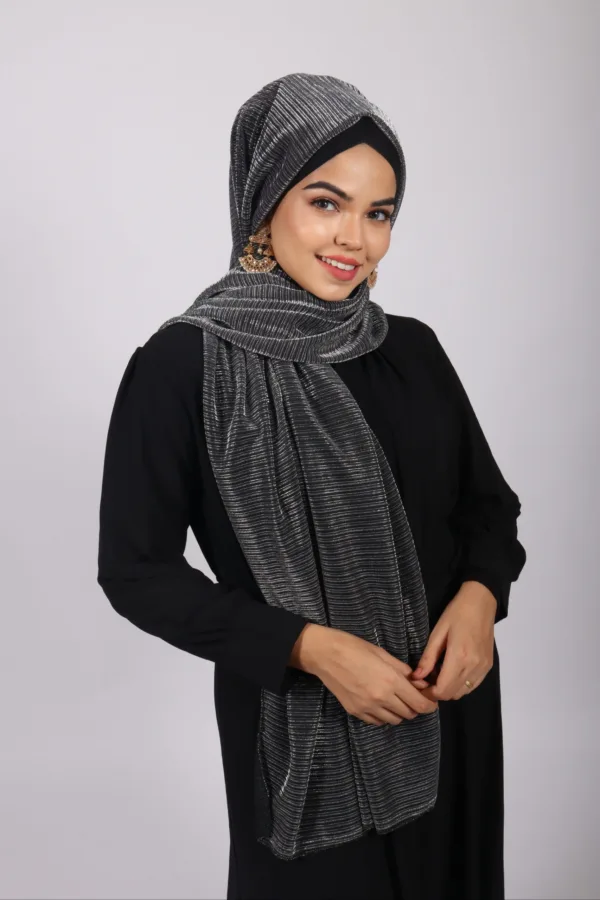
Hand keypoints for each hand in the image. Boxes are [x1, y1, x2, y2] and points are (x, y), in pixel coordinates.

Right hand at [292, 624, 438, 725]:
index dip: (429, 705)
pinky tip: (380, 703)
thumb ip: (403, 670)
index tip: (431, 701)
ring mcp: (367, 708)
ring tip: (395, 699)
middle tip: (412, 696)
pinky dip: (384, 715)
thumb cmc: (355, 648)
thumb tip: (420, 683)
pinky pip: (378, 721)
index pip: (419, 704)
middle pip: (409, 714)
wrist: (325, 654)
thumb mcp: (383, 654)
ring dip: (400, 712)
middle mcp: (381, 698)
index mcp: (391, 681)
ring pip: (394, 720)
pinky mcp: (355, 712)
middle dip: (415, 707)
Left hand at [409, 581, 496, 701]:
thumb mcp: (437, 632)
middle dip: (437, 692)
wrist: (481, 602)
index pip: (443, 690)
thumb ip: (428, 657)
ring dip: (449, 689)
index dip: (428, 693)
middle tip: (426, 679)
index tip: (419, 685)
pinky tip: (453, 671)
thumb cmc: (456, 613)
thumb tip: (417, 677)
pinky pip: (473, 685)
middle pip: (452, 694)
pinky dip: (461, 684)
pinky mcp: (488, 666)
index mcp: (459, 657)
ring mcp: (483, 668)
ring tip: (439, 674)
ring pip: (463, 692)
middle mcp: (473, 666)